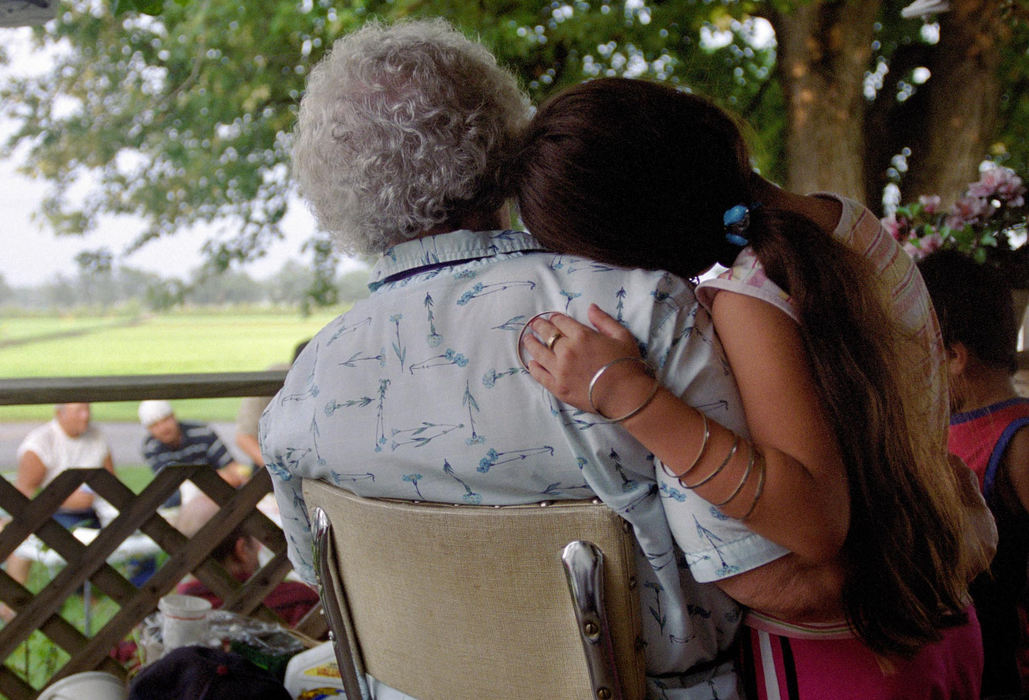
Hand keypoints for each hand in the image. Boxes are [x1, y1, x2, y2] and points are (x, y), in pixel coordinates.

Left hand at [521, 304, 649, 414]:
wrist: (625, 395)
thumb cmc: (627, 364)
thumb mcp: (621, 335)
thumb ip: (604, 320)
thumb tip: (591, 307)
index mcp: (581, 335)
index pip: (561, 322)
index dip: (555, 318)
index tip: (552, 318)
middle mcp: (566, 350)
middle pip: (547, 334)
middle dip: (540, 326)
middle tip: (534, 324)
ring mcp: (560, 369)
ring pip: (539, 352)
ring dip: (531, 343)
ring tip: (527, 339)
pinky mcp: (557, 387)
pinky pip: (539, 375)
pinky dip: (533, 367)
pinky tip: (531, 363)